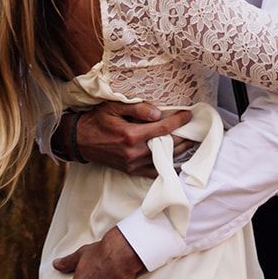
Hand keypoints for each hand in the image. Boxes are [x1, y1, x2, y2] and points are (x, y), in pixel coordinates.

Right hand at [72, 99, 190, 175]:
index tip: (189, 114)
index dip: (178, 121)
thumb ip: (138, 109)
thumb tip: (159, 113)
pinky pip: (155, 170)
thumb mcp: (113, 107)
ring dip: (179, 151)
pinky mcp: (132, 171)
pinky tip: (176, 158)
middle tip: (196, 129)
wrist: (81, 141)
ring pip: (164, 159)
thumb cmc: (97, 120)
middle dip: (184, 137)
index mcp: (131, 135)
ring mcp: (133, 164)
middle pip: (168, 146)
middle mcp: (134, 152)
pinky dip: (167, 164)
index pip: (163, 128)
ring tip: (190, 141)